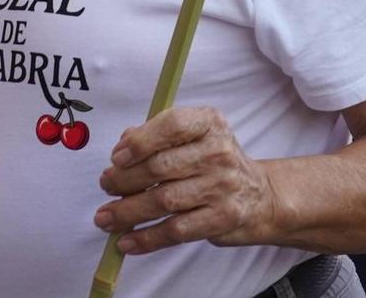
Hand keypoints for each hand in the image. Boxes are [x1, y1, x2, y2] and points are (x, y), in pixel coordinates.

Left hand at [93, 106, 277, 255]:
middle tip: (106, 186)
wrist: (259, 195)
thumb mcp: (192, 136)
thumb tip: (122, 148)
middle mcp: (218, 152)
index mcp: (209, 123)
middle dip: (124, 179)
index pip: (171, 125)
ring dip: (128, 212)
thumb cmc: (213, 161)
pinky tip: (127, 242)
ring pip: (164, 201)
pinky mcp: (222, 219)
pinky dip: (147, 238)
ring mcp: (222, 187)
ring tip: (105, 217)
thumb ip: (156, 136)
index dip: (140, 142)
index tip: (116, 157)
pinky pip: (176, 230)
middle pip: (161, 167)